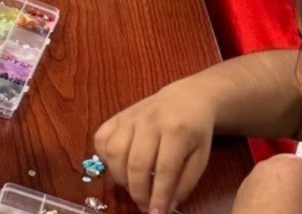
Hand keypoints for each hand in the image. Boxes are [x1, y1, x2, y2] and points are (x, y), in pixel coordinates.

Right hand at [94, 84, 216, 213]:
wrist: (187, 98)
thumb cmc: (195, 130)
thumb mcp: (200, 157)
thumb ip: (184, 184)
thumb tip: (164, 208)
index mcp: (176, 129)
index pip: (164, 170)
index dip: (159, 197)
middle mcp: (151, 119)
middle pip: (136, 163)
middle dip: (138, 192)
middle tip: (145, 205)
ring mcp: (132, 115)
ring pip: (115, 152)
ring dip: (120, 177)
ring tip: (134, 184)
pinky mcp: (119, 115)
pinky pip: (102, 138)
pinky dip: (105, 157)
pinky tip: (119, 165)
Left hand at [232, 155, 301, 213]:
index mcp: (294, 164)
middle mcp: (272, 162)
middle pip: (295, 167)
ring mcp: (255, 173)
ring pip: (278, 174)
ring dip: (288, 184)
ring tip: (295, 202)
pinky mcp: (244, 187)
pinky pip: (264, 184)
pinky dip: (272, 191)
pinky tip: (277, 207)